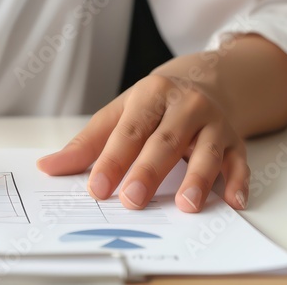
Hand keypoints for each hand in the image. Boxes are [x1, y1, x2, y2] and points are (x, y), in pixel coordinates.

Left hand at [36, 74, 249, 212]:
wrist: (206, 82)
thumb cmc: (155, 106)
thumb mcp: (119, 114)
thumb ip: (87, 144)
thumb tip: (48, 167)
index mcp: (152, 95)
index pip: (129, 131)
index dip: (112, 160)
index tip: (97, 187)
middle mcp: (186, 106)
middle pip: (165, 142)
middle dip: (148, 171)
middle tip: (132, 200)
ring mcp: (214, 124)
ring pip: (206, 152)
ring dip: (197, 180)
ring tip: (186, 205)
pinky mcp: (236, 143)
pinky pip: (239, 163)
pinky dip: (237, 182)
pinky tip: (233, 201)